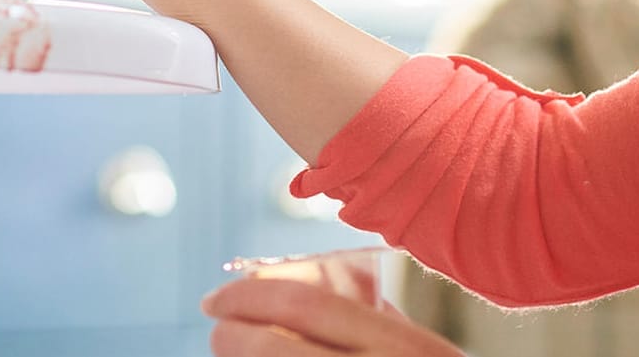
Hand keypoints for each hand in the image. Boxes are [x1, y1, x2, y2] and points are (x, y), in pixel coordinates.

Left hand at [202, 278, 463, 355]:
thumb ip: (377, 324)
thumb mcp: (422, 353)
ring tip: (231, 354)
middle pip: (273, 350)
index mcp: (403, 349)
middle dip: (230, 336)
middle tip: (216, 329)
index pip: (305, 307)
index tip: (216, 298)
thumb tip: (303, 289)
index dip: (248, 296)